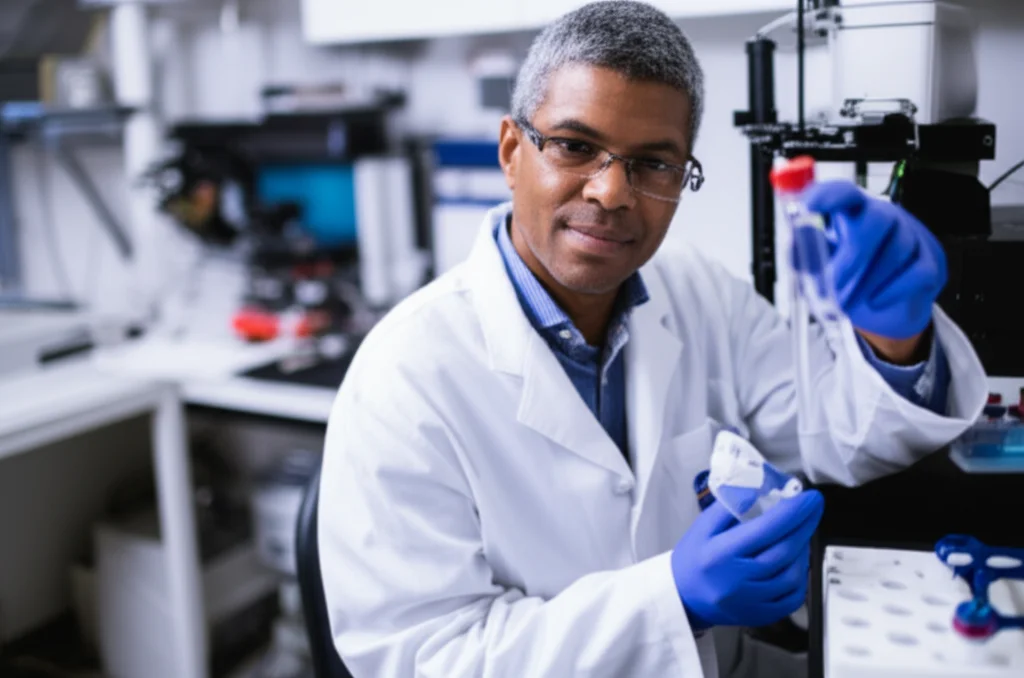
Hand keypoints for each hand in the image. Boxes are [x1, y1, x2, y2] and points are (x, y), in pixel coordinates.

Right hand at [671, 490, 823, 629]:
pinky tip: (796, 561)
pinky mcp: (760, 616)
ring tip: (800, 534)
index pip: (766, 530)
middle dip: (804, 526)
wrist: (682, 597)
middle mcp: (738, 580)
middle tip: (813, 508)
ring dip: (803, 551)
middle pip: (783, 552)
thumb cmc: (693, 557)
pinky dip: (801, 577)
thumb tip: (764, 489)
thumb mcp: (703, 526)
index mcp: (721, 554)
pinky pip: (792, 598)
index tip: (810, 497)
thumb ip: (732, 506)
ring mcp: (751, 602)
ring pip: (792, 576)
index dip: (792, 512)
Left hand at [803, 180, 946, 339]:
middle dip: (853, 255)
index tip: (811, 205)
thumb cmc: (848, 281)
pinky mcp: (931, 262)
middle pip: (877, 218)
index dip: (829, 195)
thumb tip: (794, 248)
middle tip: (833, 283)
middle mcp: (884, 217)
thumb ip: (804, 255)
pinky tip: (875, 301)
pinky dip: (892, 291)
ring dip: (867, 281)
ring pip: (897, 249)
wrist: (880, 312)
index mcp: (853, 212)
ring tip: (847, 301)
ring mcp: (912, 237)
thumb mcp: (819, 268)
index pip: (844, 193)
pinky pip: (918, 272)